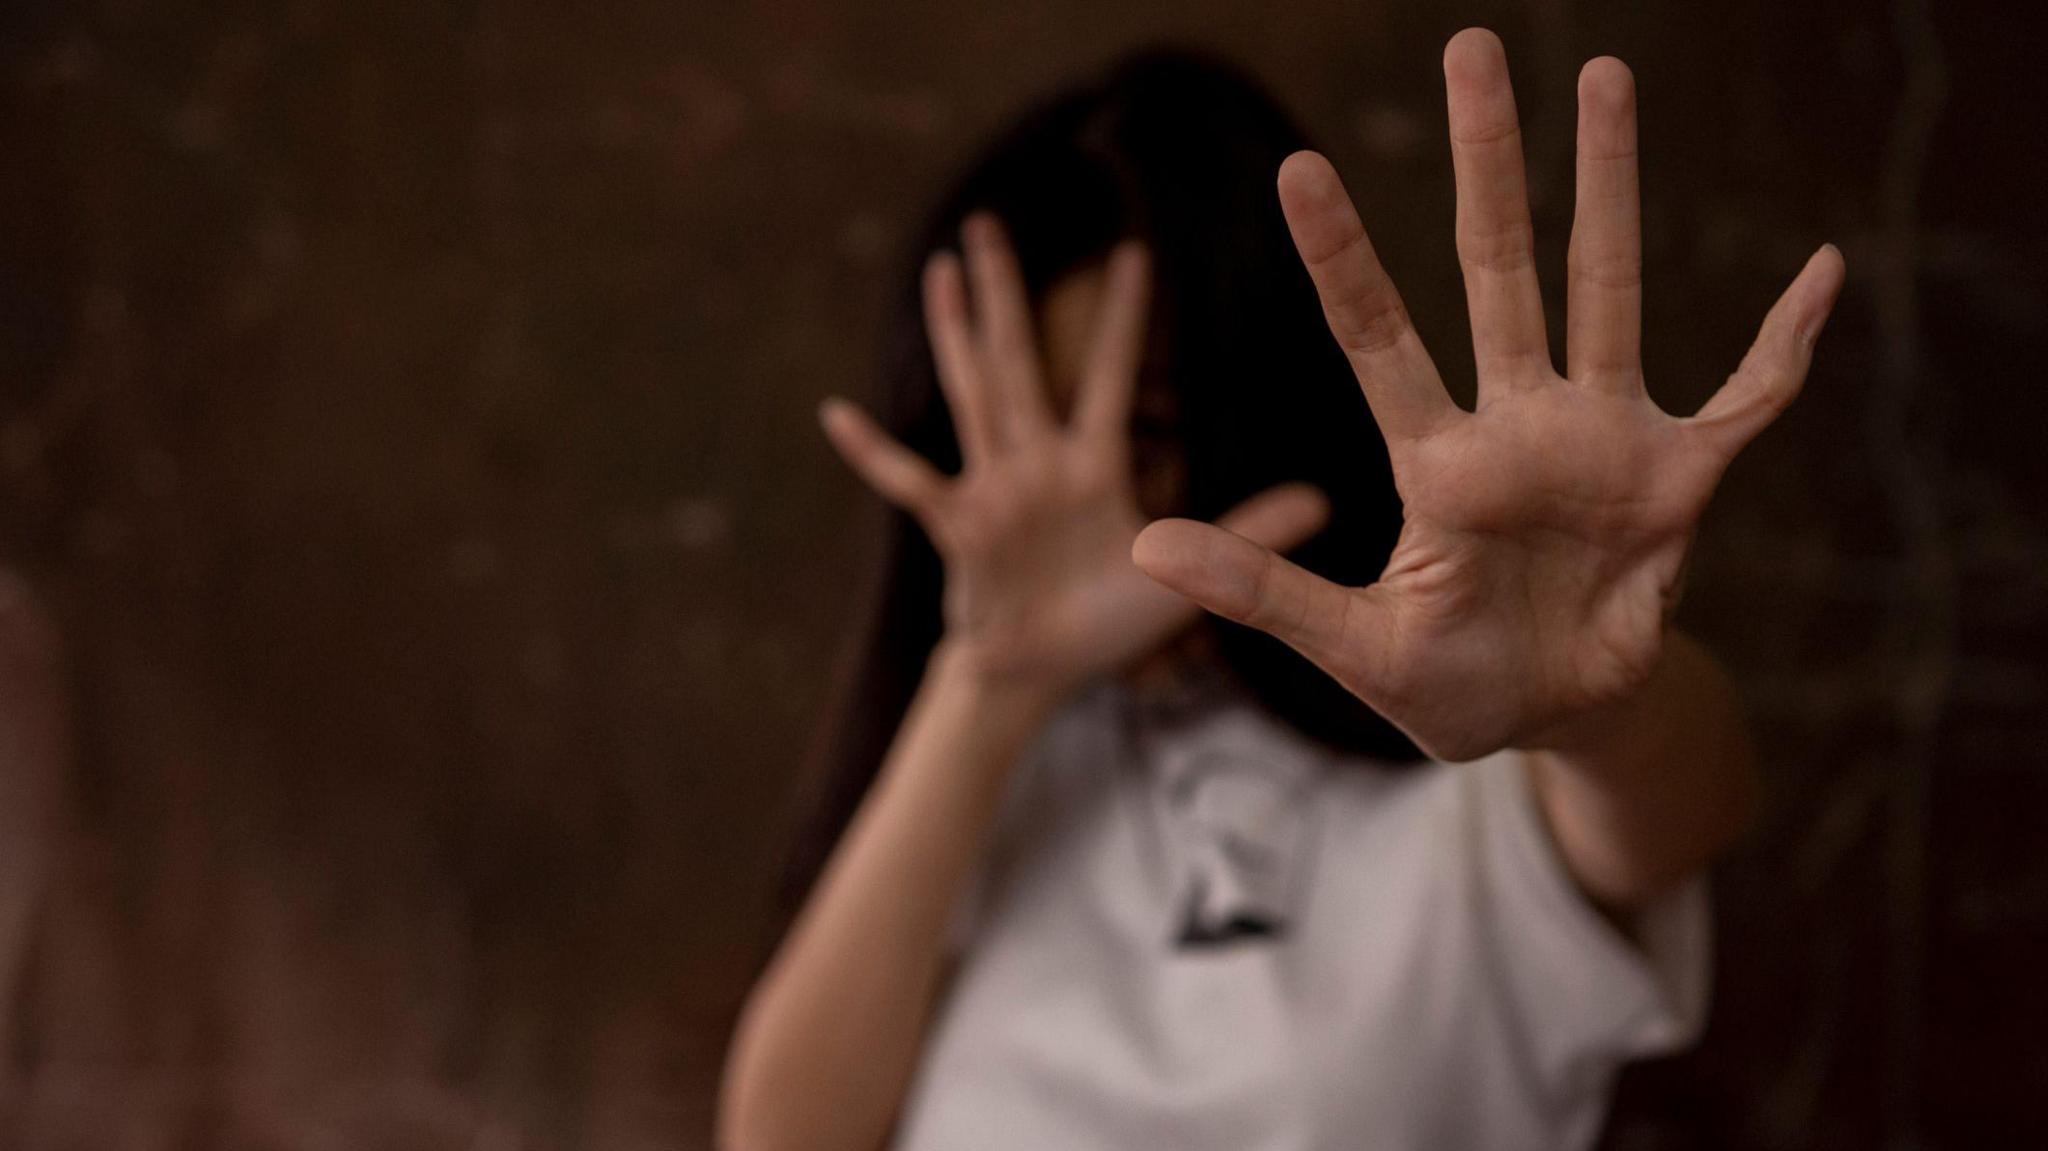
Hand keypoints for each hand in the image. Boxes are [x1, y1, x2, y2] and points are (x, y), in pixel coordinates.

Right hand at [823, 215, 1327, 697]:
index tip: (1136, 251)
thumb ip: (1247, 533)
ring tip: (940, 271)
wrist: (1038, 674)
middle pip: (1019, 361)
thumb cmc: (1104, 623)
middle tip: (990, 221)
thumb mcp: (1180, 576)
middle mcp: (1036, 463)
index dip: (1120, 318)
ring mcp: (992, 490)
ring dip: (956, 335)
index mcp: (1089, 466)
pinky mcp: (959, 529)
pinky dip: (875, 451)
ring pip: (972, 396)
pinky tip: (837, 413)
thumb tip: (1326, 500)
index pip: (1106, 376)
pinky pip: (912, 482)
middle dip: (1008, 294)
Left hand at [1132, 30, 1843, 761]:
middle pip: (1497, 270)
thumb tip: (1145, 546)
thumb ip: (1261, 593)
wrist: (1553, 720)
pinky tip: (1822, 269)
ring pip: (1609, 291)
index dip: (1342, 257)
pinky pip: (1747, 399)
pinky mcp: (1680, 480)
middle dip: (1486, 164)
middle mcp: (1516, 426)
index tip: (1296, 168)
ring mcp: (1601, 441)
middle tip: (1470, 50)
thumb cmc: (1447, 683)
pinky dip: (1786, 343)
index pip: (1376, 338)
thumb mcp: (1351, 647)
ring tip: (1605, 73)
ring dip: (1611, 188)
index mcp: (1435, 464)